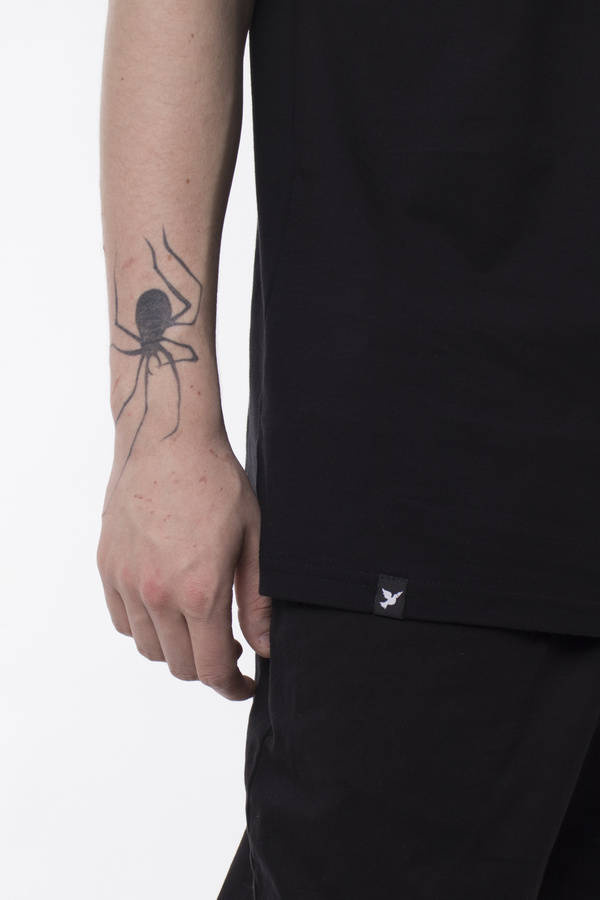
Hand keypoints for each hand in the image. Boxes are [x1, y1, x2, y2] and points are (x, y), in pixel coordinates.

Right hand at [96, 434, 270, 699]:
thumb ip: (258, 602)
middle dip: (208, 667)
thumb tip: (266, 648)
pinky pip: (122, 620)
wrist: (167, 439)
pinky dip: (144, 626)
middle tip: (228, 645)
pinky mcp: (108, 567)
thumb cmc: (217, 482)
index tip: (244, 684)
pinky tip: (165, 605)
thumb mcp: (254, 540)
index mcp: (200, 591)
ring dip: (175, 648)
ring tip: (197, 622)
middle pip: (179, 665)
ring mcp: (127, 582)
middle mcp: (157, 594)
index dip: (231, 687)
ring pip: (148, 648)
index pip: (211, 669)